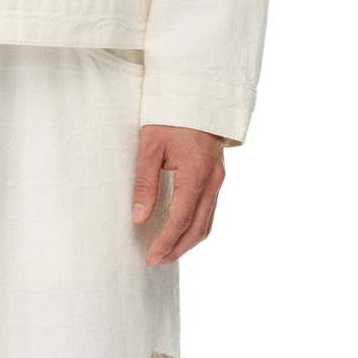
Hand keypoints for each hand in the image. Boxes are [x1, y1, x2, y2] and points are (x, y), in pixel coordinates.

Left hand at [132, 126, 225, 265]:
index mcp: (195, 174)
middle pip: (197, 228)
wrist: (198, 95)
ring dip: (187, 242)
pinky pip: (209, 211)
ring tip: (167, 253)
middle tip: (156, 261)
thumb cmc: (170, 117)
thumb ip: (145, 184)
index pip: (180, 219)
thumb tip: (139, 218)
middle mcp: (212, 181)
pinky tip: (180, 234)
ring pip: (206, 223)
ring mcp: (218, 180)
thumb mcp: (150, 147)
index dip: (166, 242)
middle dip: (177, 249)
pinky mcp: (217, 178)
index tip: (151, 257)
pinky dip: (195, 228)